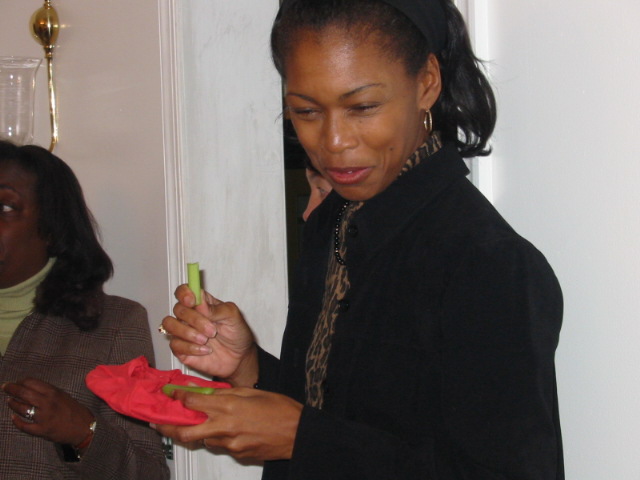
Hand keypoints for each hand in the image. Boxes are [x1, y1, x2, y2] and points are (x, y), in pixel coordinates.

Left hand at [2, 378, 94, 445]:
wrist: (83, 427)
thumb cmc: (73, 409)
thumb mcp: (62, 395)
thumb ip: (48, 392)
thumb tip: (30, 387)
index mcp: (53, 392)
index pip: (31, 382)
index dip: (20, 381)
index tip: (16, 382)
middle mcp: (47, 403)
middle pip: (23, 393)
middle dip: (11, 389)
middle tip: (5, 387)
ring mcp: (43, 417)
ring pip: (21, 408)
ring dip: (12, 404)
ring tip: (9, 401)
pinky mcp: (41, 430)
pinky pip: (24, 426)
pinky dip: (17, 422)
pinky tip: (13, 418)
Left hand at [154, 388, 302, 461]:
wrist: (298, 433)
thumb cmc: (280, 409)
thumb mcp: (252, 392)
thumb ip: (227, 392)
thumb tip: (208, 391)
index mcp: (229, 406)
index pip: (192, 402)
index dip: (177, 397)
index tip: (170, 394)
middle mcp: (225, 427)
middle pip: (185, 431)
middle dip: (167, 427)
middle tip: (158, 423)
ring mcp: (230, 444)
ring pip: (202, 440)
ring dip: (196, 432)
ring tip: (195, 424)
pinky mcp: (236, 454)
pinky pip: (219, 446)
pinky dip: (216, 438)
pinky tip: (225, 430)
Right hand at [160, 285, 257, 385]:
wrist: (239, 358)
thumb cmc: (236, 334)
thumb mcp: (233, 317)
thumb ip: (216, 309)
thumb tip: (199, 301)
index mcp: (201, 304)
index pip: (184, 291)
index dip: (184, 293)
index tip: (192, 301)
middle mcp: (189, 316)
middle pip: (178, 309)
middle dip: (195, 320)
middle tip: (212, 330)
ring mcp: (183, 332)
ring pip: (170, 325)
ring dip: (188, 333)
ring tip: (206, 340)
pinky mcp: (181, 349)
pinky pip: (175, 344)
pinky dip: (191, 348)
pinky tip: (205, 350)